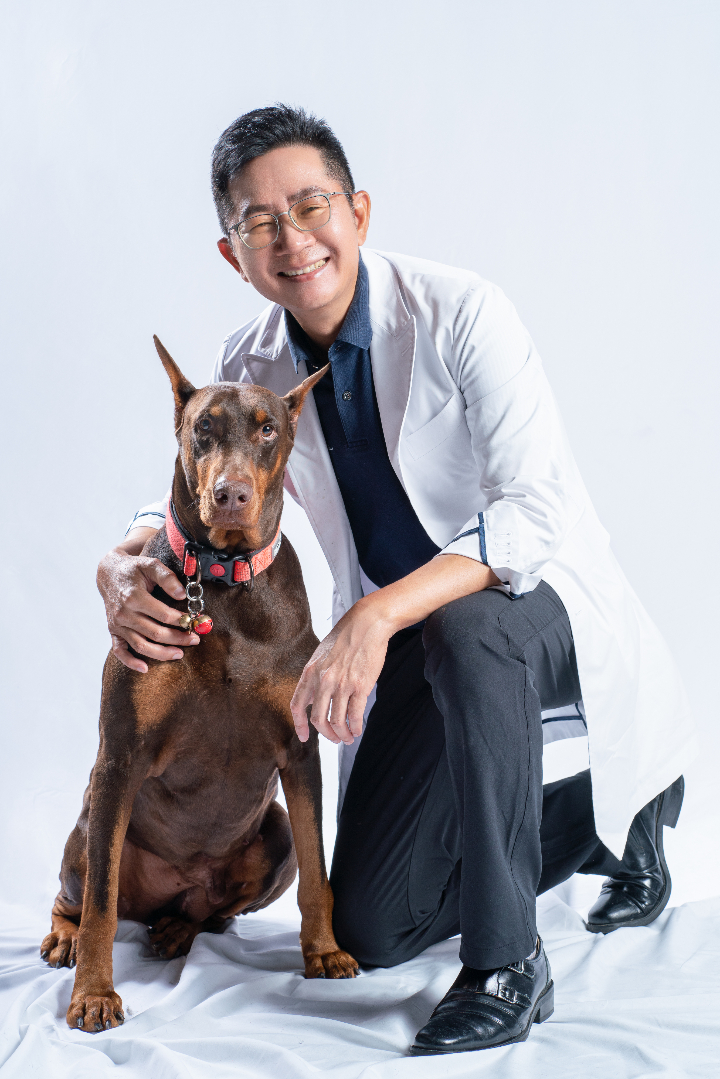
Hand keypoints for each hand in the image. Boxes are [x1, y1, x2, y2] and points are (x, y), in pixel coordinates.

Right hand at [97, 532, 198, 672]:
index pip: (163, 615)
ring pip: (141, 646)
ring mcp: (117, 624)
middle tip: (195, 639)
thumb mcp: (150, 564)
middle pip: (155, 633)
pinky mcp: (113, 631)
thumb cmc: (133, 569)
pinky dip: (131, 662)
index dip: (181, 621)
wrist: (108, 574)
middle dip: (178, 638)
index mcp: (134, 597)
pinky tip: (145, 668)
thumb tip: (182, 594)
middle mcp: (124, 613)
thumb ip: (167, 577)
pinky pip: (119, 651)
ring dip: (162, 653)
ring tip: (179, 654)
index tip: (195, 622)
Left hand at [290, 598, 391, 744]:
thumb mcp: (321, 655)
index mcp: (310, 672)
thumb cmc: (345, 638)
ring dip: (343, 734)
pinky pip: (354, 715)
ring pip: (337, 721)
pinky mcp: (360, 686)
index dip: (300, 725)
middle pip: (318, 719)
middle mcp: (323, 680)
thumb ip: (316, 676)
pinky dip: (356, 727)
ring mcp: (342, 684)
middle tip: (334, 739)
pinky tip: (358, 729)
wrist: (367, 624)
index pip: (297, 706)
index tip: (305, 737)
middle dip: (326, 734)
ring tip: (348, 737)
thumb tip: (314, 697)